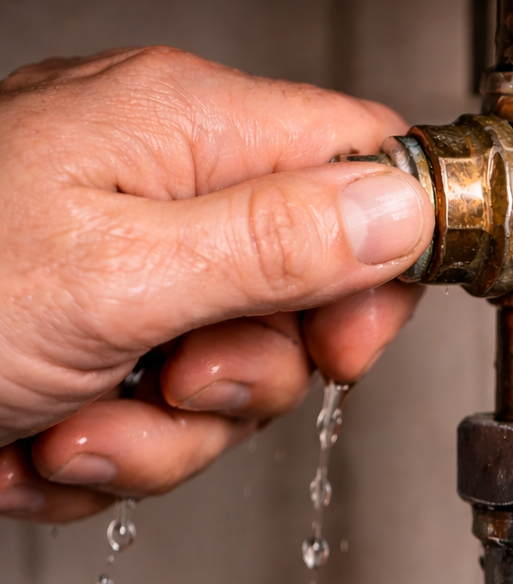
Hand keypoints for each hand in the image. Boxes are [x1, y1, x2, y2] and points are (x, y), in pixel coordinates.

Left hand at [0, 45, 433, 522]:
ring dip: (157, 438)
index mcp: (182, 127)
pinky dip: (98, 456)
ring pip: (224, 379)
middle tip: (175, 380)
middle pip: (299, 294)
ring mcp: (116, 272)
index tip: (345, 345)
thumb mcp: (117, 273)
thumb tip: (404, 206)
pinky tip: (28, 446)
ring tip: (67, 427)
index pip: (359, 163)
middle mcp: (158, 189)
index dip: (379, 261)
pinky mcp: (81, 345)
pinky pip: (151, 421)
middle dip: (242, 376)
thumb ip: (277, 238)